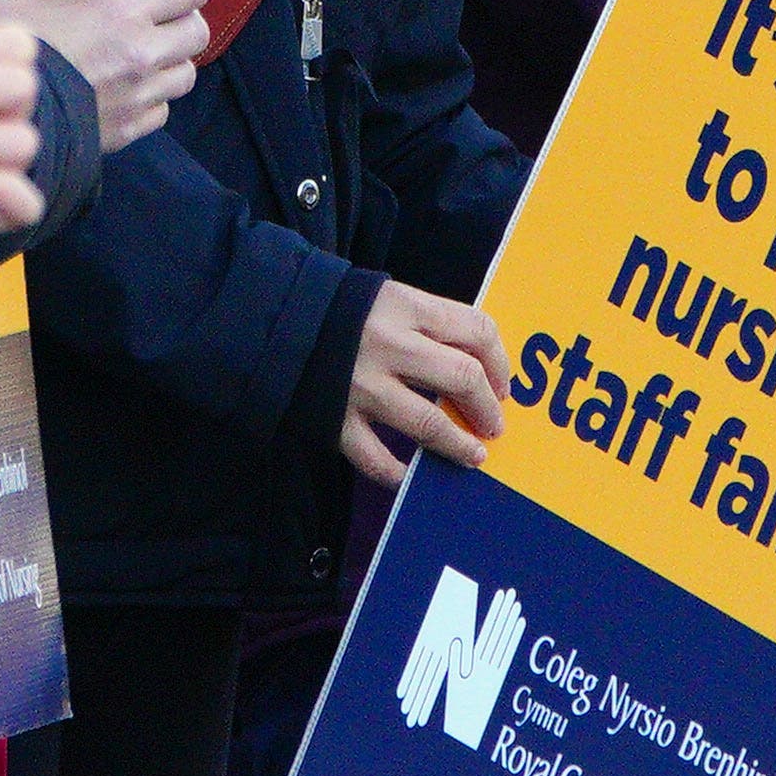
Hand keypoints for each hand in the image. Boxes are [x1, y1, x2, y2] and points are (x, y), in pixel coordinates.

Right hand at [0, 0, 202, 151]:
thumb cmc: (6, 55)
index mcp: (121, 14)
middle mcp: (140, 55)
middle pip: (198, 32)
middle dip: (188, 20)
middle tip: (168, 14)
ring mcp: (138, 96)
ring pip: (186, 74)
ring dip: (174, 61)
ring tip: (155, 53)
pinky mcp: (128, 128)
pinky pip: (161, 111)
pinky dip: (153, 99)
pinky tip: (133, 89)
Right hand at [340, 282, 513, 484]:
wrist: (271, 320)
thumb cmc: (339, 309)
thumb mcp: (387, 298)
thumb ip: (427, 324)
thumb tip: (477, 364)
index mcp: (405, 307)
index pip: (476, 331)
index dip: (500, 363)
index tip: (503, 386)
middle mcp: (389, 346)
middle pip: (462, 378)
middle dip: (488, 408)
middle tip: (494, 424)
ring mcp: (362, 386)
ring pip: (429, 424)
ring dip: (460, 445)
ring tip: (474, 455)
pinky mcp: (336, 420)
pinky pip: (377, 459)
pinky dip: (399, 474)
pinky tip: (411, 478)